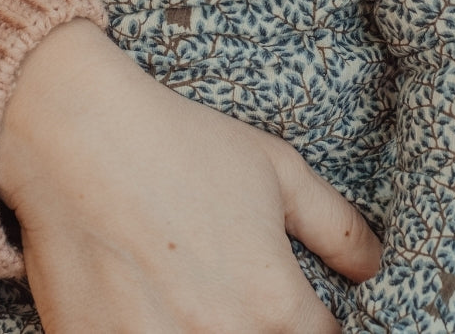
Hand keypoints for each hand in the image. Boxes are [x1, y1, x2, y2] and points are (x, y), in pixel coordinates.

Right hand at [0, 19, 381, 332]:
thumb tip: (373, 266)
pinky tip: (151, 310)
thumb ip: (337, 226)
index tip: (297, 305)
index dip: (316, 323)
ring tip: (196, 296)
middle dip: (265, 328)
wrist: (81, 140)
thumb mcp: (277, 169)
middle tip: (238, 291)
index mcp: (273, 305)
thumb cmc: (184, 146)